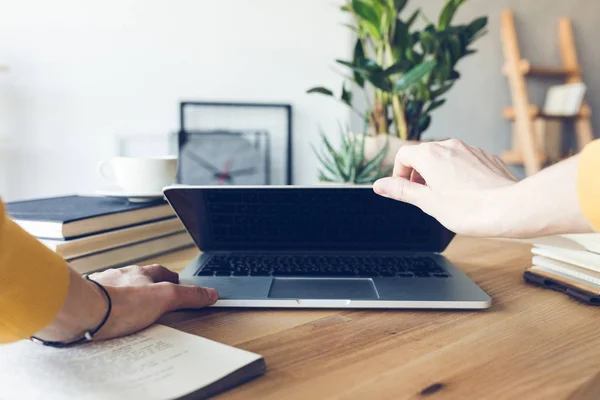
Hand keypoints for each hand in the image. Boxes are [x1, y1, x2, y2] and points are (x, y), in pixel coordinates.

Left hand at [35, 264, 217, 342]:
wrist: (81, 311)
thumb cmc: (120, 304)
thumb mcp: (164, 298)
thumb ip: (188, 295)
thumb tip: (210, 293)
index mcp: (141, 273)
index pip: (161, 271)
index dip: (172, 278)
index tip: (178, 282)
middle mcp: (120, 276)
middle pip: (138, 278)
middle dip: (147, 286)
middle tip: (155, 297)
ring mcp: (101, 287)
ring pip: (117, 288)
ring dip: (124, 297)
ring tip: (130, 311)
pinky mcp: (86, 302)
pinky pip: (100, 302)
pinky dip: (106, 308)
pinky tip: (107, 319)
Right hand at [373, 139, 518, 236]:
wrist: (511, 208)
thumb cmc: (470, 209)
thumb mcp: (428, 203)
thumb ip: (402, 190)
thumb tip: (380, 185)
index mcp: (430, 154)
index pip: (403, 156)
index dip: (398, 174)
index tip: (405, 191)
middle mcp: (449, 145)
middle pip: (423, 155)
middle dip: (419, 176)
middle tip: (425, 198)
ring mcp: (470, 149)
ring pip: (444, 158)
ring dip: (438, 175)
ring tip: (447, 199)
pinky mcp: (485, 157)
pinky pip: (463, 162)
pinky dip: (458, 175)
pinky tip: (466, 195)